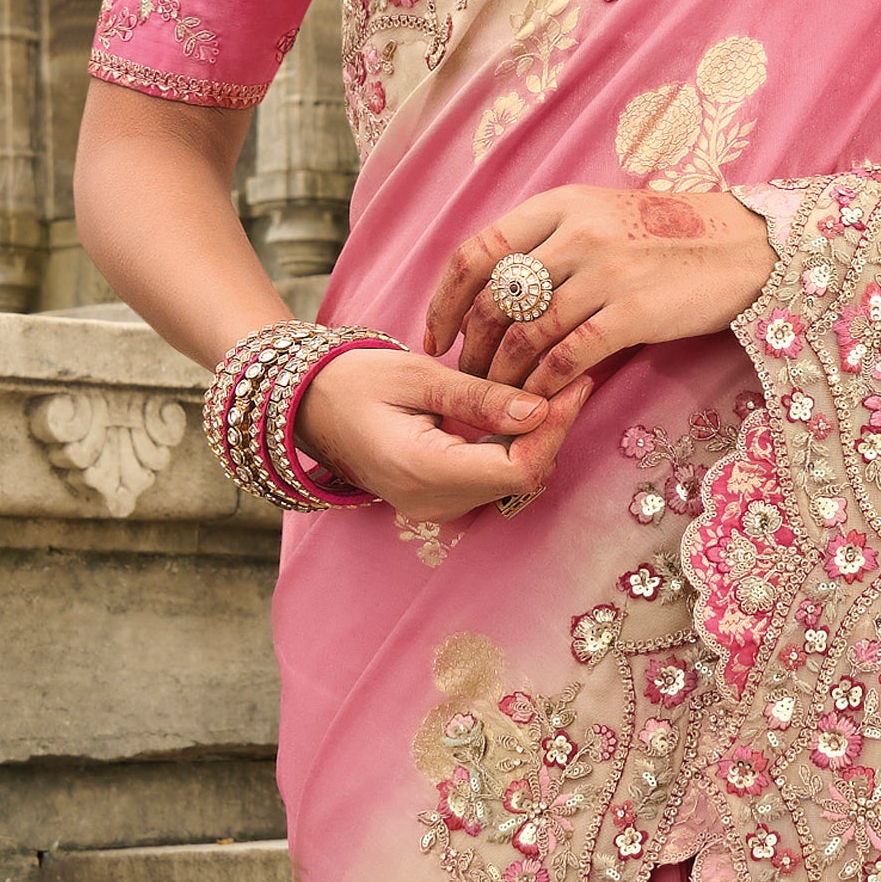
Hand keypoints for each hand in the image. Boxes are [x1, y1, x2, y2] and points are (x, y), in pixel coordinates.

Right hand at [295, 343, 567, 521]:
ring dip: (536, 437)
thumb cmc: (352, 380)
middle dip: (552, 429)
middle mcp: (433, 502)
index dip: (554, 428)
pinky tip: (521, 407)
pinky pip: (491, 477)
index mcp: (423, 471)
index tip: (575, 383)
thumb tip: (539, 408)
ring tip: (551, 385)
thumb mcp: (416, 375)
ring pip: (511, 480)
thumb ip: (478, 396)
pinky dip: (513, 445)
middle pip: (521, 478)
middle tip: (572, 376)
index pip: (517, 468)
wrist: (305, 405)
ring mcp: (436, 506)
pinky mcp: (440, 498)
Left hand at [427, 182, 774, 400]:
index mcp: (561, 205)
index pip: (478, 252)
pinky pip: (567, 358)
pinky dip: (544, 387)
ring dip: (502, 378)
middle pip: (495, 300)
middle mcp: (576, 234)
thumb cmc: (669, 239)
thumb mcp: (603, 215)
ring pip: (526, 336)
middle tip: (465, 380)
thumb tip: (499, 288)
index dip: (445, 300)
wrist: (744, 247)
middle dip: (471, 349)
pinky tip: (538, 402)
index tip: (435, 337)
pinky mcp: (632, 313)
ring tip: (496, 400)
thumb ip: (552, 241)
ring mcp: (604, 273)